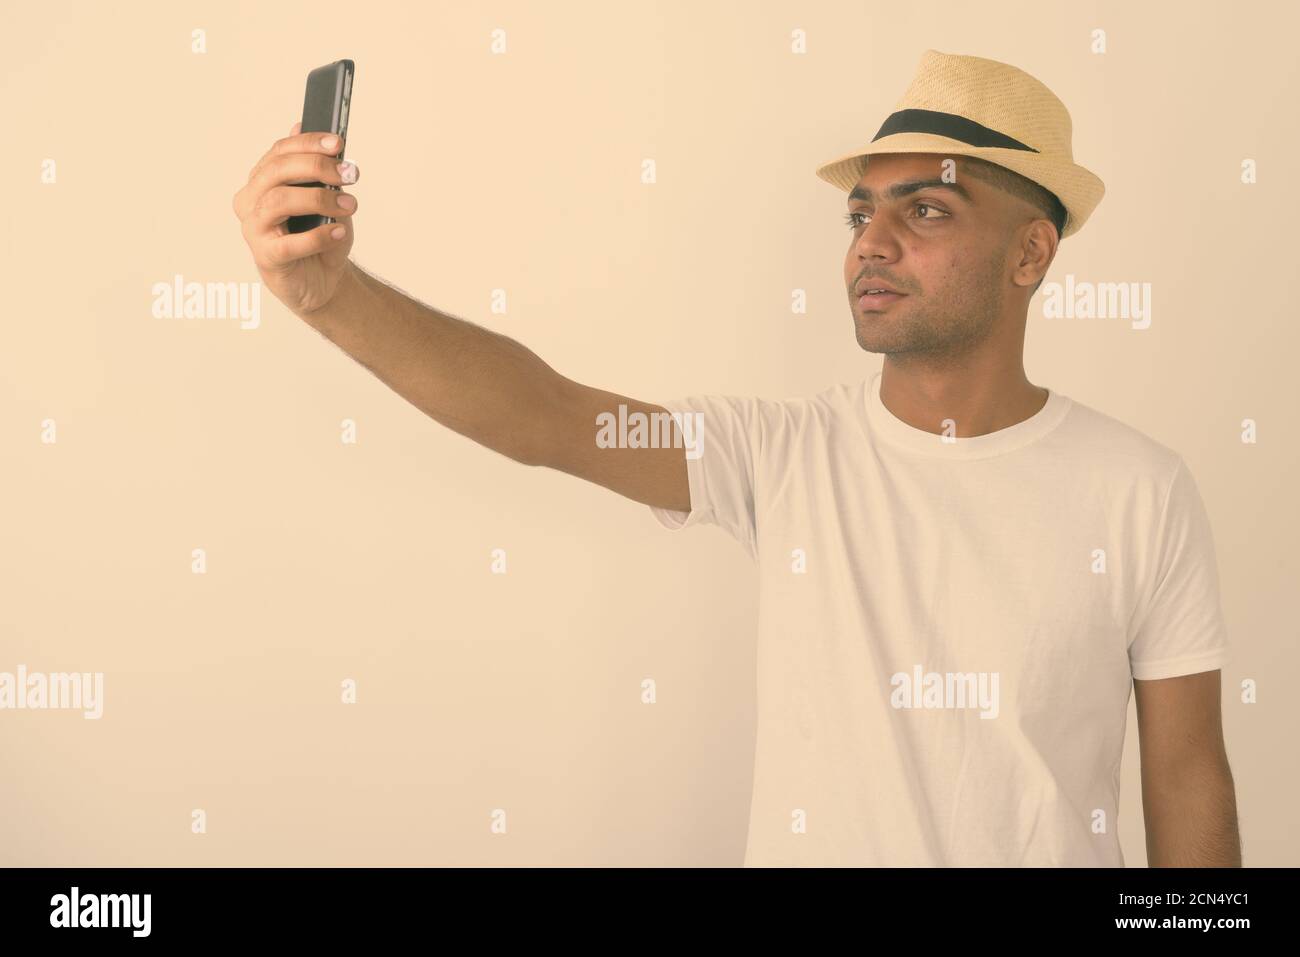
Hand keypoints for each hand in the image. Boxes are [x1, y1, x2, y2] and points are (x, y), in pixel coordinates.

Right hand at [232, 120, 360, 316]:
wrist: (321, 279)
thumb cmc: (320, 237)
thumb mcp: (326, 201)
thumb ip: (321, 175)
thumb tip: (325, 143)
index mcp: (262, 181)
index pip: (279, 152)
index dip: (308, 143)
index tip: (338, 143)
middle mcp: (251, 201)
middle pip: (277, 171)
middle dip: (315, 166)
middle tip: (348, 173)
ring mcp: (254, 229)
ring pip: (278, 201)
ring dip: (319, 199)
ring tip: (350, 205)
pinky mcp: (266, 257)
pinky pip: (290, 244)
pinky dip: (318, 236)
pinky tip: (339, 232)